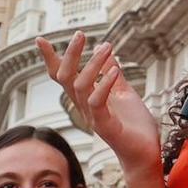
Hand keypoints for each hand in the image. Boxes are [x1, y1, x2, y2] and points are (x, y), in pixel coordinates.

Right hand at [38, 34, 161, 175]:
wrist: (145, 153)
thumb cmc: (134, 126)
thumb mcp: (124, 93)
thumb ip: (114, 75)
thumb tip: (108, 53)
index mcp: (87, 98)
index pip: (63, 76)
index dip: (52, 59)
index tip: (41, 40)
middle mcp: (84, 106)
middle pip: (65, 77)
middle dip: (70, 54)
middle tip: (80, 34)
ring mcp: (92, 116)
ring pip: (80, 86)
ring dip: (93, 64)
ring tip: (107, 47)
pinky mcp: (105, 125)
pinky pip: (96, 102)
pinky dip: (103, 84)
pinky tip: (114, 70)